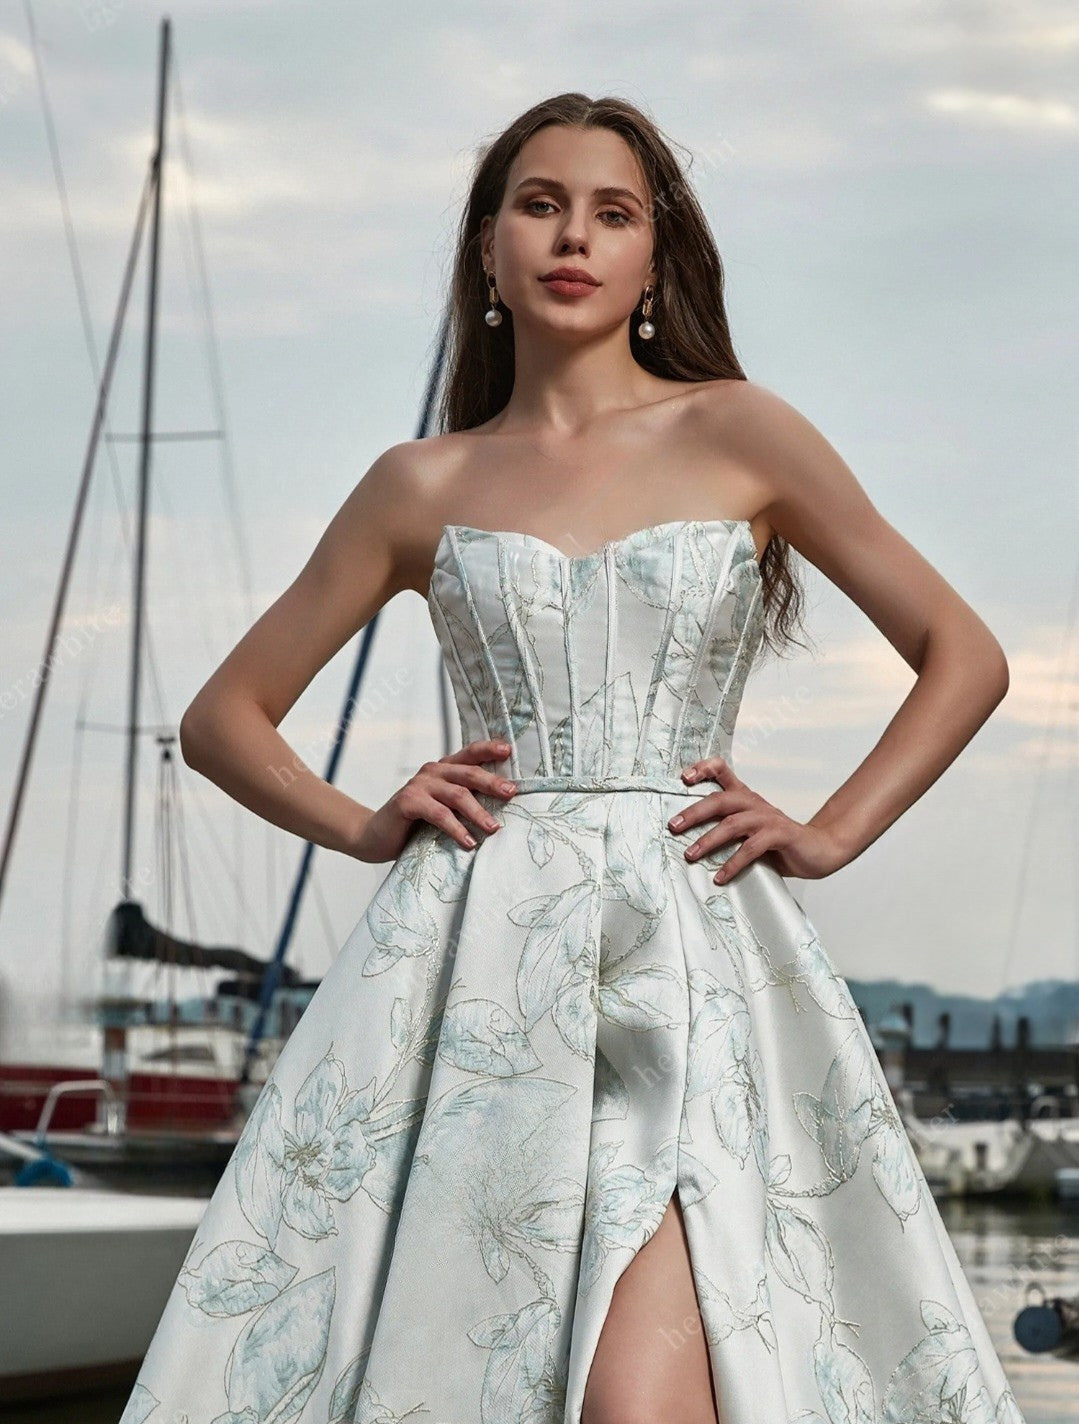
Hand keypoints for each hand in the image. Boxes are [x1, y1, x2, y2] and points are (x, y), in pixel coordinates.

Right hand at [349, 739, 516, 862]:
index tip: (508, 750)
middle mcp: (432, 771)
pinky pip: (439, 814)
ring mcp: (419, 785)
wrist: (376, 836)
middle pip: (469, 773)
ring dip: (478, 812)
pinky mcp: (408, 802)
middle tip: (511, 793)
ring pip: (457, 794)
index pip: (469, 753)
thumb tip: (502, 809)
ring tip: (494, 828)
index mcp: (444, 769)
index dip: (489, 749)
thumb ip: (463, 801)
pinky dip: (456, 828)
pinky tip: (468, 841)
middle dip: (492, 782)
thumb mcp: (443, 808)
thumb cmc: (415, 823)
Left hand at [667, 755, 849, 883]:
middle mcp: (755, 804)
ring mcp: (768, 818)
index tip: (684, 777)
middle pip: (720, 800)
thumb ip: (726, 832)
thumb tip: (688, 844)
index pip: (723, 771)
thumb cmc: (779, 843)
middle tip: (673, 826)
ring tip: (691, 855)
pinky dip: (734, 863)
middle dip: (694, 812)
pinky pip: (752, 848)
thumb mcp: (749, 833)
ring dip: (709, 840)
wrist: (820, 850)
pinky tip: (721, 876)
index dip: (704, 768)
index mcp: (745, 798)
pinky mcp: (781, 835)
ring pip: (733, 823)